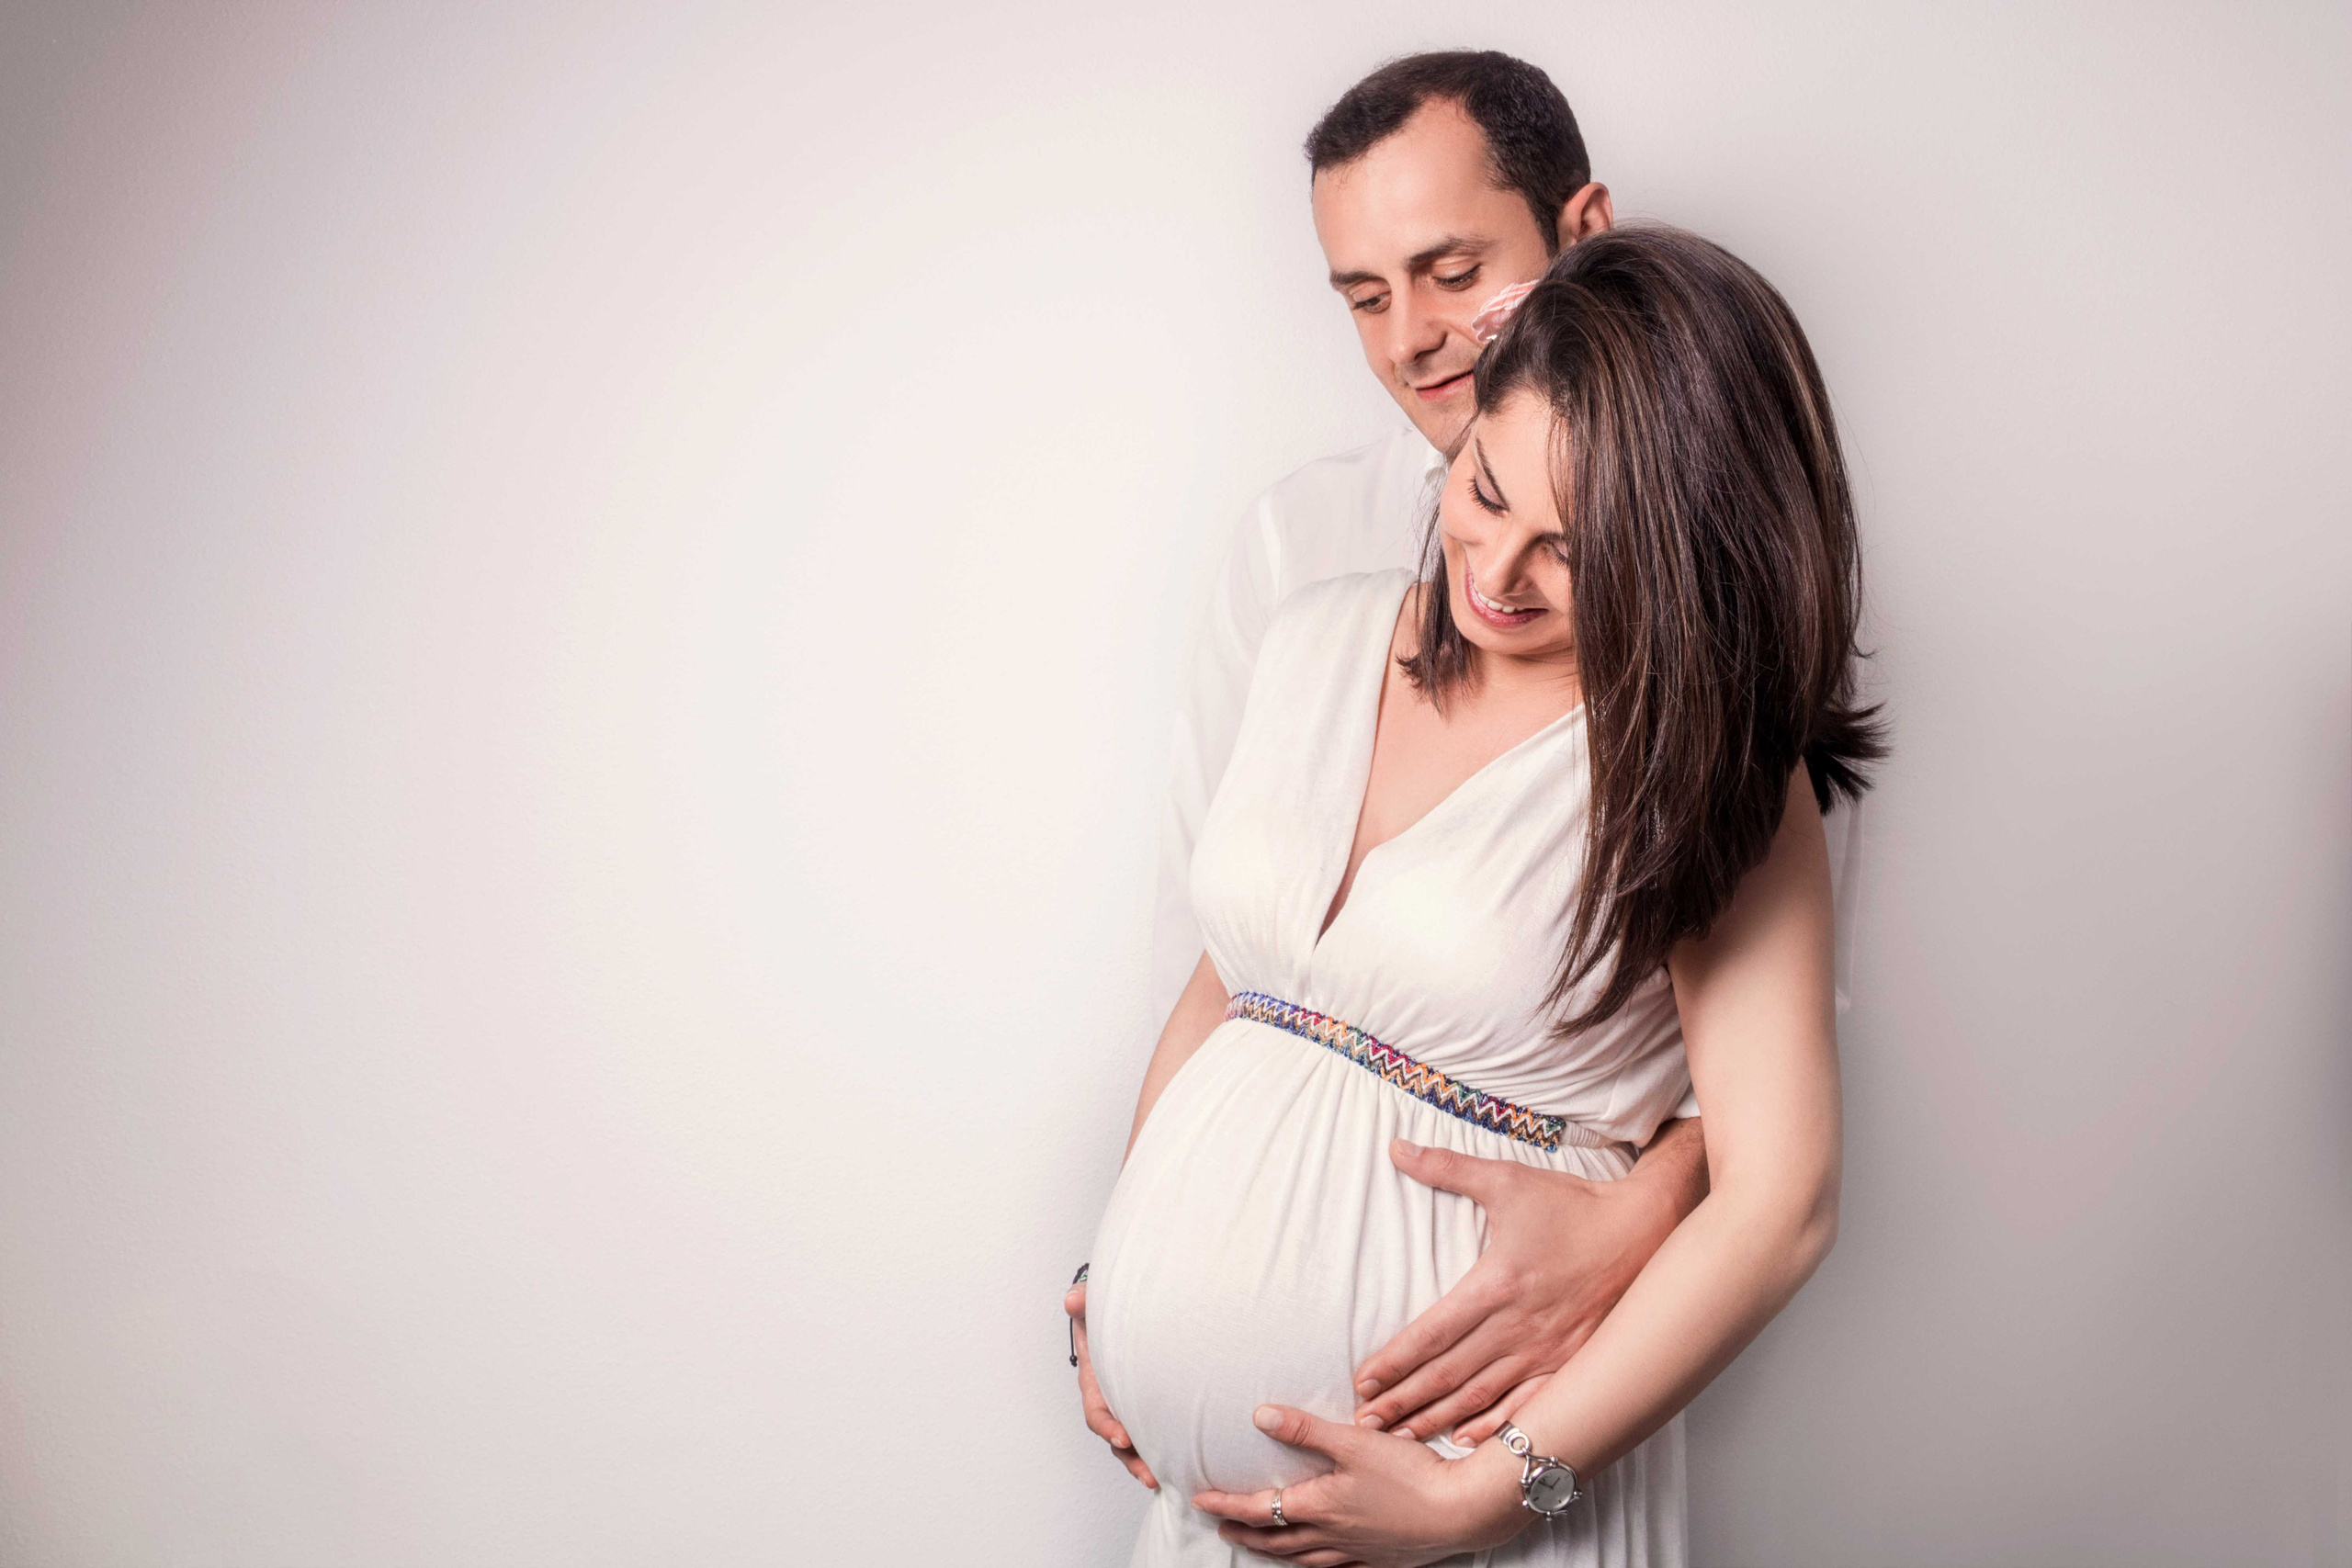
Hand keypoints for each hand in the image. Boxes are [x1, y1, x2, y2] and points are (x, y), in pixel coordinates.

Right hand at [1066, 1280, 1156, 1487]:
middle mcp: (1110, 1401)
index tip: (1123, 1438)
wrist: (1123, 1318)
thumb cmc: (1104, 1316)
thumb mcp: (1092, 1305)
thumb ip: (1084, 1302)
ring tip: (1162, 1479)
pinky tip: (1184, 1463)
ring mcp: (1129, 1407)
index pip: (1096, 1412)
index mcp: (1095, 1382)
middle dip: (1131, 1459)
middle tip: (1149, 1474)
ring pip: (1135, 1443)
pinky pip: (1154, 1432)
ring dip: (1146, 1462)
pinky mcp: (1149, 1408)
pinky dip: (1165, 1448)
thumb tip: (1073, 1301)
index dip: (1107, 1427)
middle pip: (1116, 1438)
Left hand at [1193, 1404, 1521, 1566]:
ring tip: (1261, 1546)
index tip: (1201, 1500)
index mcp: (1319, 1507)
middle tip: (1221, 1527)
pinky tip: (1321, 1560)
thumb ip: (1306, 1430)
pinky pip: (1336, 1567)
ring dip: (1275, 1552)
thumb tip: (1260, 1415)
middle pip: (1276, 1541)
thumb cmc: (1410, 1474)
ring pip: (1303, 1558)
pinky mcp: (1381, 1558)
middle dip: (1245, 1533)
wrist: (1460, 1511)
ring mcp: (1357, 1551)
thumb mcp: (1353, 1441)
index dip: (1227, 1504)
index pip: (1259, 1509)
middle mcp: (1332, 1536)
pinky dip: (1316, 1564)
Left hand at [1351, 1127, 1702, 1445]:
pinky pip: (1528, 1404)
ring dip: (1439, 1419)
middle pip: (1449, 1374)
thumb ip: (1447, 1167)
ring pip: (1483, 1396)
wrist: (1646, 1228)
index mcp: (1498, 1285)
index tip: (1364, 1382)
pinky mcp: (1573, 1361)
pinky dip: (1496, 1425)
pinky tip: (1467, 1439)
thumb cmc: (1573, 1204)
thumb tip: (1396, 1148)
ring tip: (1403, 1436)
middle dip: (1405, 1401)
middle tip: (1367, 1422)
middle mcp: (1520, 1326)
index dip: (1395, 1362)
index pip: (1433, 1335)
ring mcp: (1549, 1351)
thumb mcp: (1506, 1180)